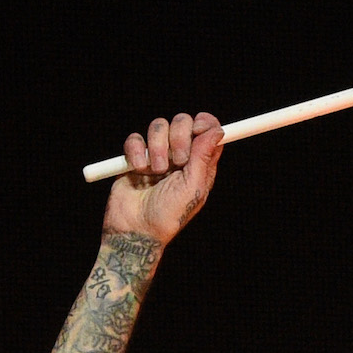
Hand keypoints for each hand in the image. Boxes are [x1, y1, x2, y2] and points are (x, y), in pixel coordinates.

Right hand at [102, 112, 222, 245]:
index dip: (205, 123)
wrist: (136, 230)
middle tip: (178, 161)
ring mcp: (156, 155)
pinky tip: (138, 169)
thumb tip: (218, 131)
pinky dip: (137, 151)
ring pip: (158, 126)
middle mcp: (179, 157)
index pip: (207, 131)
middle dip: (179, 136)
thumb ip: (204, 157)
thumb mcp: (193, 188)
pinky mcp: (135, 158)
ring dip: (158, 147)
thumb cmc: (169, 216)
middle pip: (183, 122)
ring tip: (155, 171)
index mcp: (199, 164)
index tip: (199, 129)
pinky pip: (135, 138)